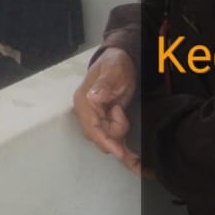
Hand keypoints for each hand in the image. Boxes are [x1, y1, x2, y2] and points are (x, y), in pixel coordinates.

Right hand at [73, 49, 142, 174]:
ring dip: (119, 131)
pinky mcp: (103, 120)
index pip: (92, 128)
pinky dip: (119, 142)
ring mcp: (94, 117)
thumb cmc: (116, 65)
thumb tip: (94, 97)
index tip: (119, 151)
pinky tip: (129, 154)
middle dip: (115, 135)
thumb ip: (104, 84)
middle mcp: (86, 112)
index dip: (105, 141)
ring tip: (122, 109)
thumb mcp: (113, 71)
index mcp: (84, 101)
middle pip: (99, 136)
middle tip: (123, 114)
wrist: (120, 61)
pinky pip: (110, 136)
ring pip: (106, 138)